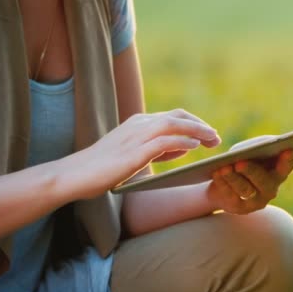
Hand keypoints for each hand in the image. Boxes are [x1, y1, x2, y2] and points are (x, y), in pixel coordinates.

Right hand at [62, 108, 220, 198]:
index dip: (194, 123)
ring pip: (174, 125)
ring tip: (213, 139)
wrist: (76, 174)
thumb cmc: (103, 168)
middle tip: (217, 137)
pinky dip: (183, 141)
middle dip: (200, 125)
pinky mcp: (134, 151)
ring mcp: (136, 136)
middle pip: (178, 117)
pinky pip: (165, 141)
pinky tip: (196, 146)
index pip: (173, 117)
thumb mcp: (134, 154)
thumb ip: (158, 148)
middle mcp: (139, 124)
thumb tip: (184, 147)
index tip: (209, 134)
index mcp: (138, 123)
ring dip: (197, 130)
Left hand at [206, 148, 292, 214]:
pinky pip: (231, 196)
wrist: (222, 183)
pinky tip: (217, 174)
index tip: (288, 150)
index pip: (288, 167)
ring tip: (224, 168)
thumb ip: (260, 145)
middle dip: (252, 171)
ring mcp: (256, 201)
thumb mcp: (251, 150)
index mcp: (278, 172)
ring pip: (246, 189)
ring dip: (234, 178)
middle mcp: (271, 189)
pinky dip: (223, 184)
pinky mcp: (239, 208)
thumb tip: (263, 145)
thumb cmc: (242, 160)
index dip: (288, 160)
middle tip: (240, 163)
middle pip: (265, 182)